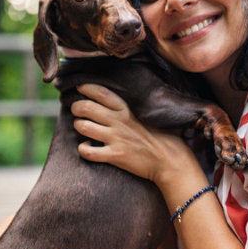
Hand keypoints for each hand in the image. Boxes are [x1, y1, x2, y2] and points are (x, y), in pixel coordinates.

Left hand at [71, 83, 199, 185]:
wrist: (171, 161)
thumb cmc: (165, 137)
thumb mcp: (151, 114)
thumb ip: (135, 106)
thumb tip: (125, 98)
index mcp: (127, 109)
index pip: (100, 92)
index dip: (86, 87)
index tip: (80, 87)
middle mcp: (119, 121)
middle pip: (85, 107)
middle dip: (75, 107)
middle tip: (76, 110)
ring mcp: (115, 138)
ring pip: (83, 126)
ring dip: (78, 126)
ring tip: (82, 127)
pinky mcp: (115, 156)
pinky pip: (88, 152)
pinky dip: (83, 149)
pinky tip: (87, 146)